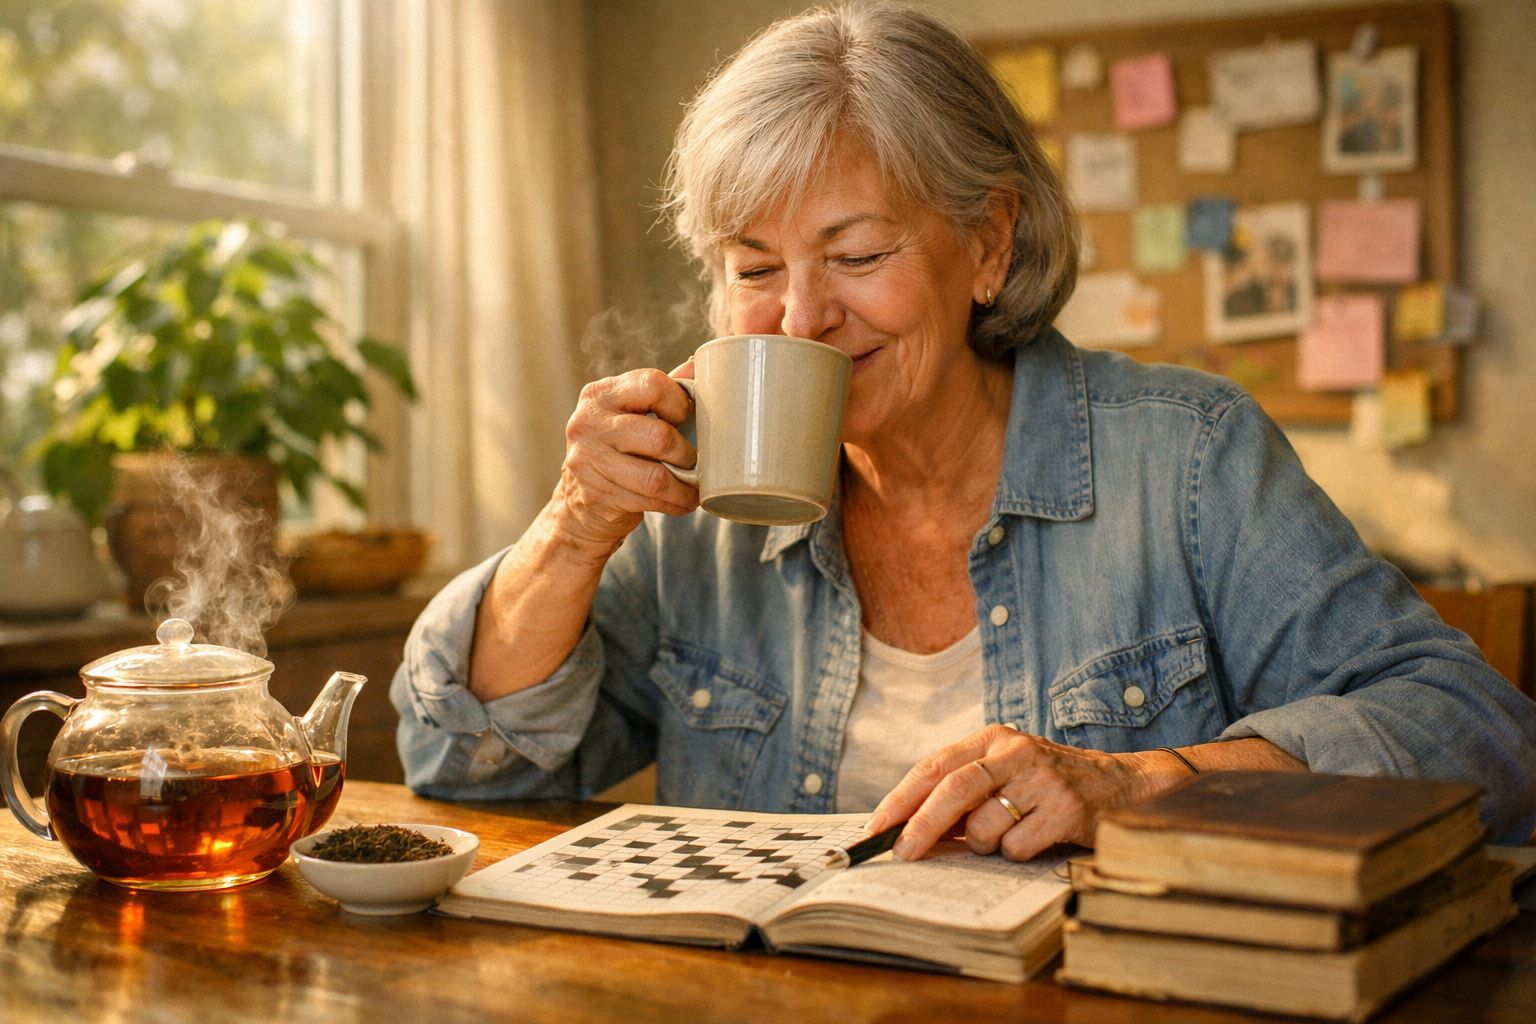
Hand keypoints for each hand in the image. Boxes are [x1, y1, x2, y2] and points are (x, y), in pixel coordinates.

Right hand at [553, 363, 699, 554]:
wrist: (576, 503)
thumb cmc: (614, 450)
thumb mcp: (630, 413)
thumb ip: (662, 390)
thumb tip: (697, 364)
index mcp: (600, 394)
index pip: (652, 384)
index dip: (679, 403)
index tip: (686, 418)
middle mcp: (588, 423)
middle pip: (659, 436)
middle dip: (686, 453)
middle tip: (694, 461)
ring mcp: (588, 460)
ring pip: (657, 476)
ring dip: (685, 486)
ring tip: (694, 486)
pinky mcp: (596, 494)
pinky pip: (650, 500)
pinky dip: (675, 503)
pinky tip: (681, 501)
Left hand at [865, 725, 1159, 861]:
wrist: (1118, 786)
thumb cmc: (1045, 785)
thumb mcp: (1003, 773)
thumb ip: (961, 793)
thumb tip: (909, 832)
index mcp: (992, 739)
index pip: (934, 766)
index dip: (901, 798)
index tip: (876, 829)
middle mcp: (1015, 752)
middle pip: (953, 790)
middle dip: (921, 827)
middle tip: (902, 854)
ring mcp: (1042, 779)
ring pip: (985, 828)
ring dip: (985, 846)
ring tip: (1008, 835)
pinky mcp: (1066, 809)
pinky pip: (1018, 847)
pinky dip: (1017, 854)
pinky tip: (1037, 839)